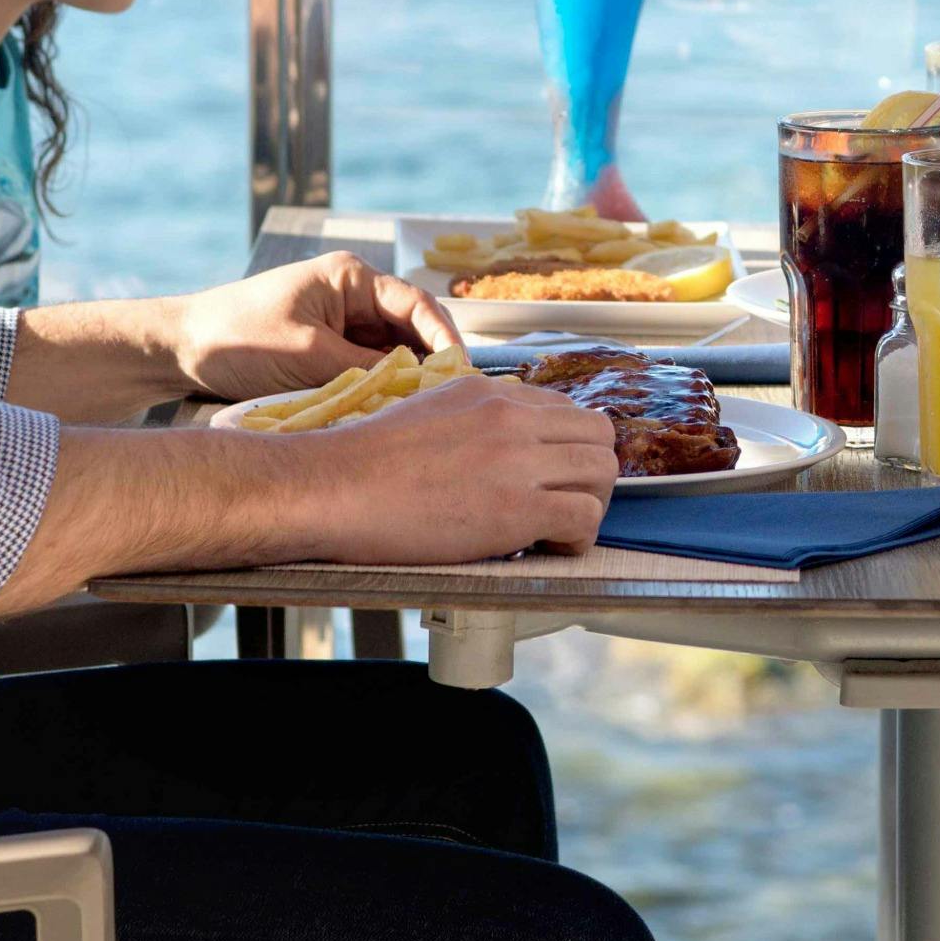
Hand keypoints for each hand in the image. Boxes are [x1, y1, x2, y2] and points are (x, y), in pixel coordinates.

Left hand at [162, 253, 462, 403]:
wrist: (180, 348)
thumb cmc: (238, 338)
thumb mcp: (309, 357)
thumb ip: (366, 369)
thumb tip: (416, 385)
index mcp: (349, 278)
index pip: (416, 304)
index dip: (445, 337)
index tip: (462, 372)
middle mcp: (350, 294)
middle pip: (409, 327)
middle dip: (429, 361)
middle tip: (448, 400)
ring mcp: (339, 320)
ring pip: (390, 350)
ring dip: (403, 377)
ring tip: (421, 410)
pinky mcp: (326, 346)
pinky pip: (366, 364)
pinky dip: (378, 385)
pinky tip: (386, 410)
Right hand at [267, 373, 617, 562]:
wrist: (335, 488)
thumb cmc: (367, 462)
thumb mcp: (429, 411)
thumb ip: (474, 418)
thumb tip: (496, 444)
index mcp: (491, 392)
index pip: (567, 410)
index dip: (568, 448)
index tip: (551, 476)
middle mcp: (513, 416)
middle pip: (599, 435)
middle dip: (591, 473)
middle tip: (564, 504)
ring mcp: (518, 460)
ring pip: (603, 472)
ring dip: (590, 505)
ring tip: (557, 530)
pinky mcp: (517, 508)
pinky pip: (585, 517)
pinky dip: (578, 538)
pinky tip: (548, 548)